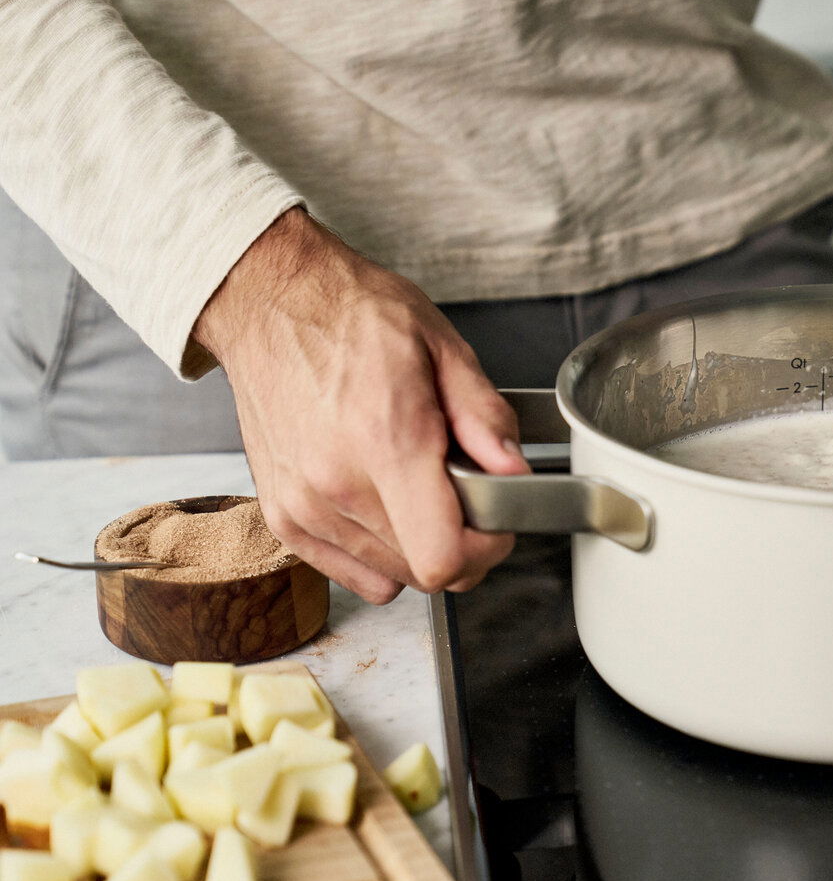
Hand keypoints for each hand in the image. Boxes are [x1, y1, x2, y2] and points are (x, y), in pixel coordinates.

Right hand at [194, 208, 530, 602]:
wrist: (271, 304)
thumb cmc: (353, 317)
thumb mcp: (442, 346)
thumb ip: (484, 417)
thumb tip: (514, 471)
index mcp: (386, 441)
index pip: (443, 557)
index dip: (486, 548)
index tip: (495, 518)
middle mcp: (337, 485)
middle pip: (424, 572)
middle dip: (461, 541)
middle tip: (461, 489)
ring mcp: (303, 507)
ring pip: (390, 575)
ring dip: (418, 543)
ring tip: (415, 482)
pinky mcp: (282, 517)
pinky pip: (350, 572)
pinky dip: (379, 552)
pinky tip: (383, 500)